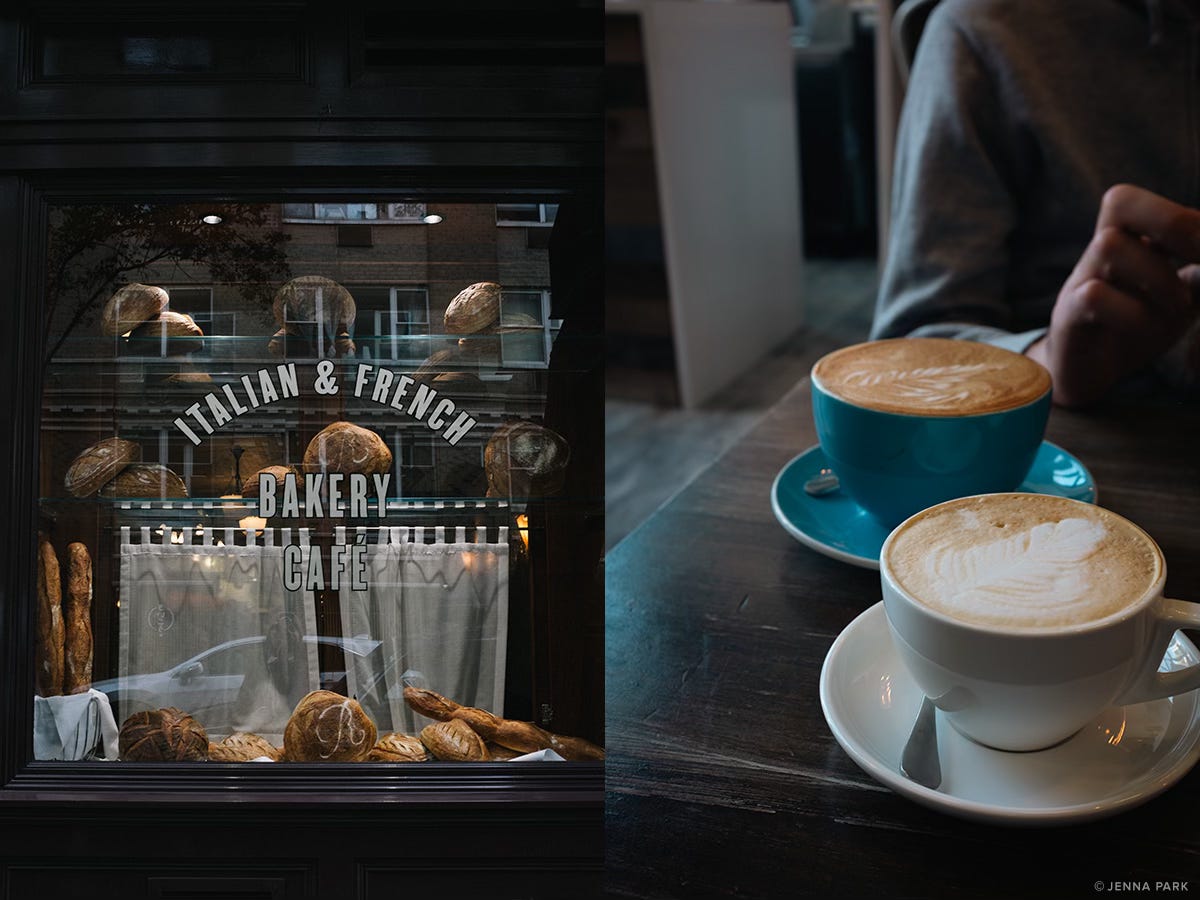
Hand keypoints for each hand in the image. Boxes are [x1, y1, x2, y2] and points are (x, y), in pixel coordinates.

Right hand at [1027, 184, 1199, 406]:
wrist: (1089, 372)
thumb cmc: (1137, 326)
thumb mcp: (1182, 296)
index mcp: (1128, 239)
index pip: (1142, 199)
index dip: (1185, 216)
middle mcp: (1100, 252)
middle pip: (1118, 201)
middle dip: (1172, 222)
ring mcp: (1079, 281)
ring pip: (1109, 245)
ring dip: (1159, 276)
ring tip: (1179, 307)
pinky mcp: (1068, 317)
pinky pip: (1093, 297)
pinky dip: (1132, 312)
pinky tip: (1147, 329)